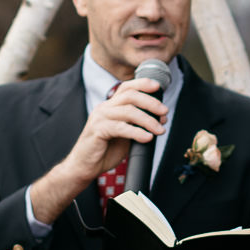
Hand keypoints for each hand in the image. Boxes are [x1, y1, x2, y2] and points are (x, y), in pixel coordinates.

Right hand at [29, 78, 167, 223]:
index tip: (158, 87)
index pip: (126, 88)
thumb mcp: (124, 134)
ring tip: (160, 130)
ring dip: (148, 120)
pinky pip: (121, 128)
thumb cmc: (104, 151)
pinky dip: (137, 132)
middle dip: (151, 103)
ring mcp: (99, 118)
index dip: (143, 84)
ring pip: (128, 111)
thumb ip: (137, 124)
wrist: (84, 166)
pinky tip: (147, 138)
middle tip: (165, 112)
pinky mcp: (98, 131)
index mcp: (110, 106)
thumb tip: (160, 119)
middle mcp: (104, 108)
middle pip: (130, 96)